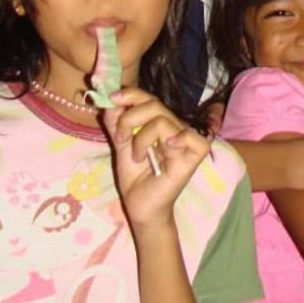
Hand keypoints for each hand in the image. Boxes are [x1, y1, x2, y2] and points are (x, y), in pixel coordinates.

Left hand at [103, 88, 209, 231]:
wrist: (141, 209)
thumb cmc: (136, 179)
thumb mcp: (121, 146)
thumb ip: (116, 123)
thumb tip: (110, 101)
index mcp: (160, 122)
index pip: (148, 98)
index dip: (131, 94)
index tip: (112, 98)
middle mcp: (174, 127)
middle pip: (154, 104)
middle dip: (129, 118)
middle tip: (120, 139)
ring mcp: (184, 142)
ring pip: (162, 120)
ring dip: (141, 138)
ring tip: (136, 157)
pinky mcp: (191, 158)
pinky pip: (192, 138)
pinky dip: (180, 138)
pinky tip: (167, 147)